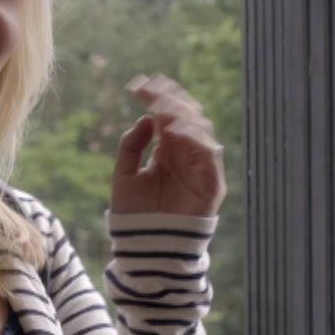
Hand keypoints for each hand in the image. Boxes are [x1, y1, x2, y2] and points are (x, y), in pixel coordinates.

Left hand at [112, 73, 227, 218]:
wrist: (145, 250)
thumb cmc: (134, 215)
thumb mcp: (123, 175)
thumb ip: (131, 145)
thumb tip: (148, 117)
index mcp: (166, 151)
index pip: (166, 116)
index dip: (154, 98)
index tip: (137, 84)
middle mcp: (185, 155)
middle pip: (185, 116)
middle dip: (169, 99)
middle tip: (152, 88)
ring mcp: (199, 168)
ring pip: (200, 129)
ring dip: (181, 114)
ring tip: (161, 107)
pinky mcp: (211, 184)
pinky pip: (209, 154)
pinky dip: (195, 139)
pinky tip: (174, 131)